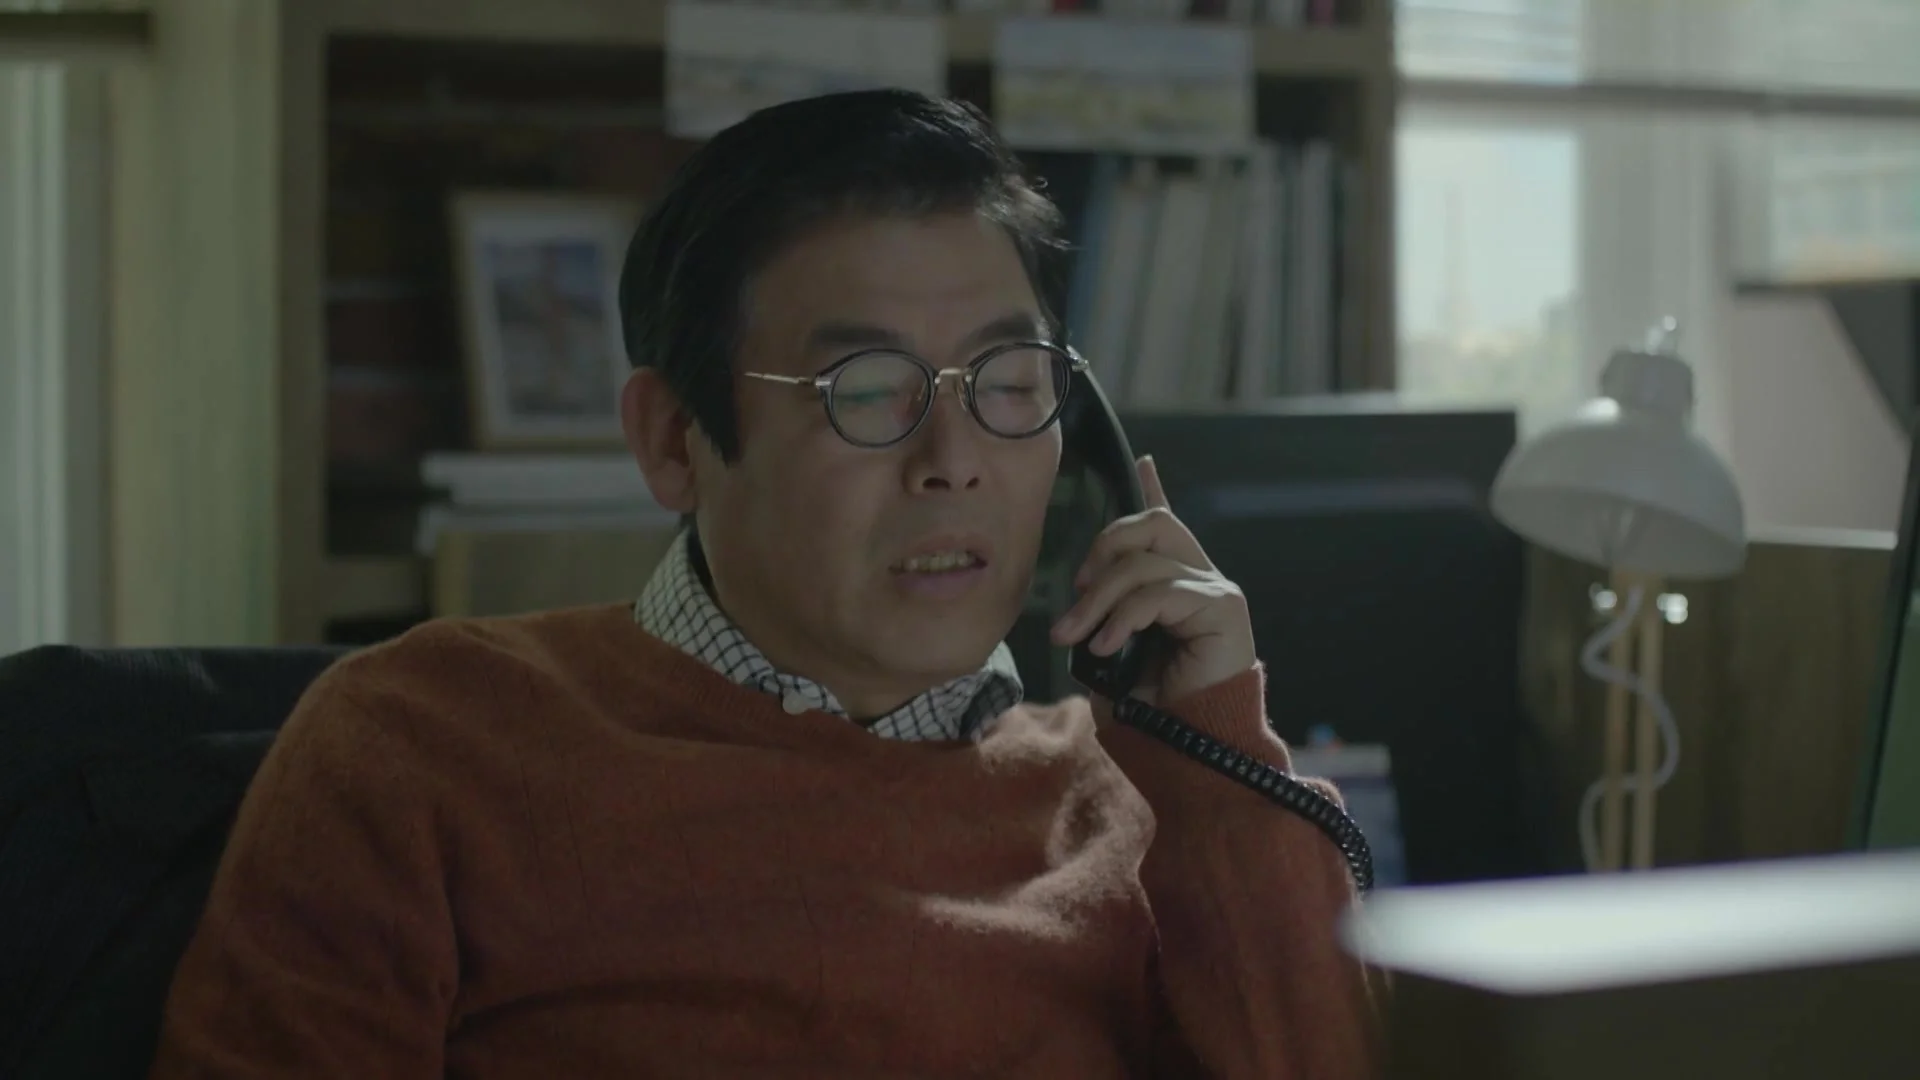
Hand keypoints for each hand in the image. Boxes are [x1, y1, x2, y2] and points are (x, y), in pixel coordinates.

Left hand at [1048, 456, 1255, 704]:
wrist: (1186, 747)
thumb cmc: (1151, 707)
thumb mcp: (1111, 652)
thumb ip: (1102, 614)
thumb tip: (1080, 600)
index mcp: (1175, 584)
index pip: (1167, 524)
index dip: (1154, 489)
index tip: (1144, 461)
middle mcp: (1199, 578)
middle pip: (1152, 524)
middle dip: (1103, 548)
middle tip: (1075, 591)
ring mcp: (1215, 589)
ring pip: (1144, 562)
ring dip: (1098, 599)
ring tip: (1076, 636)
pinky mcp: (1223, 607)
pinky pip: (1160, 592)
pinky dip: (1124, 616)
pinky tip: (1109, 644)